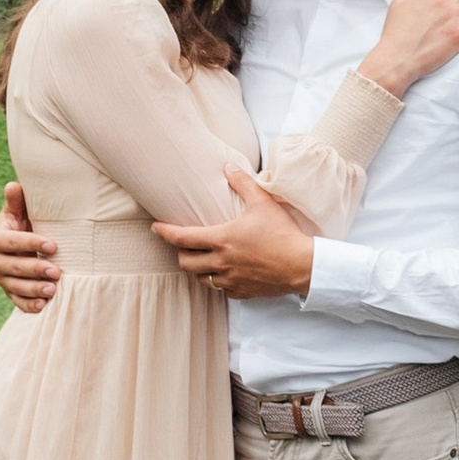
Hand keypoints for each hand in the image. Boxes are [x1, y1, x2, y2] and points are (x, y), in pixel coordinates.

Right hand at [0, 179, 61, 314]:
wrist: (24, 243)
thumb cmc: (25, 222)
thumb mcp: (20, 211)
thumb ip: (17, 201)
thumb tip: (13, 186)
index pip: (10, 242)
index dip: (30, 243)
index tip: (53, 245)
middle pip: (12, 267)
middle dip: (35, 269)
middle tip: (57, 272)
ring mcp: (2, 278)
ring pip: (15, 287)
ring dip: (34, 290)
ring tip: (53, 290)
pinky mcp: (11, 292)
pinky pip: (17, 302)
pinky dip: (29, 306)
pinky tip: (44, 306)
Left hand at [152, 165, 317, 297]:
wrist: (302, 266)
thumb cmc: (283, 234)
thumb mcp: (263, 203)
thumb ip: (243, 183)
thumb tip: (228, 167)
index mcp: (222, 240)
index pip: (182, 238)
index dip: (165, 233)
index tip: (156, 228)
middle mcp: (221, 262)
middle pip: (185, 263)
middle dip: (180, 253)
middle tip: (184, 244)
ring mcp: (230, 280)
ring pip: (201, 278)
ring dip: (198, 268)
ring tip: (204, 257)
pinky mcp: (241, 292)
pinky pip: (220, 289)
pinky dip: (218, 280)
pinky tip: (226, 271)